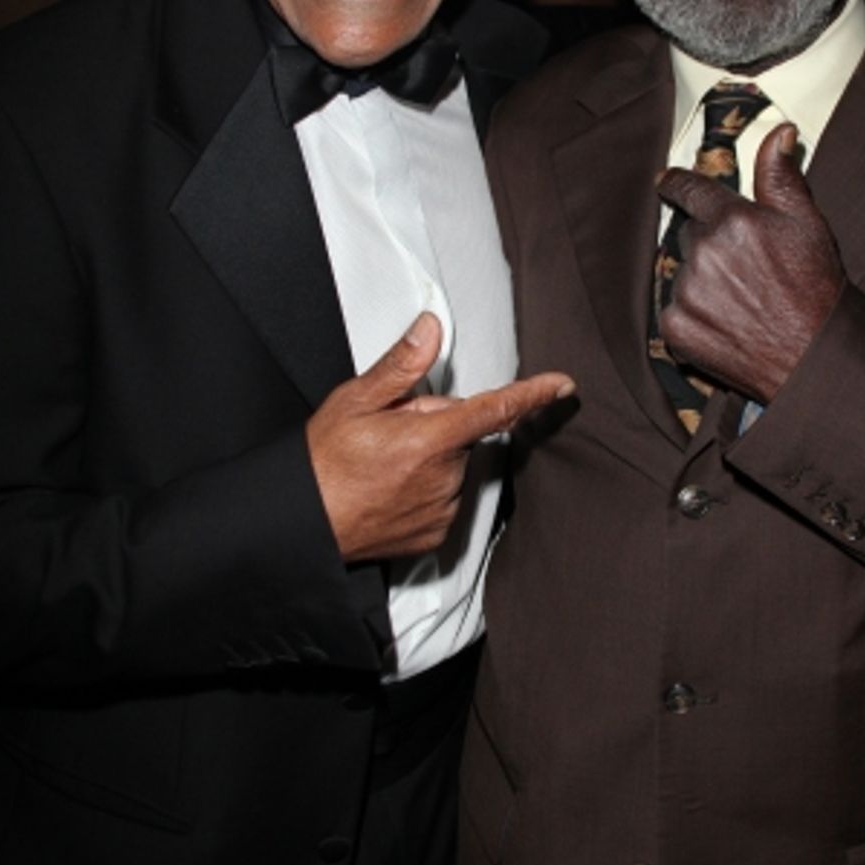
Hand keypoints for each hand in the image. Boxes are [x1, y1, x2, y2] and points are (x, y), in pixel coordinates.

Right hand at [307, 313, 574, 560]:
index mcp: (428, 440)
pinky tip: (389, 491)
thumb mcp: (354, 402)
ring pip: (452, 469)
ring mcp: (441, 511)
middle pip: (460, 436)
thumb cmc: (322, 464)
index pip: (494, 409)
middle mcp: (443, 478)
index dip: (532, 394)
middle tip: (389, 434)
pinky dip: (424, 491)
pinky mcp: (435, 536)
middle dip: (434, 427)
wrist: (302, 525)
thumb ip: (401, 366)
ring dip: (429, 461)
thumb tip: (431, 329)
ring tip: (383, 466)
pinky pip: (443, 501)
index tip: (562, 385)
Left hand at [657, 123, 843, 402]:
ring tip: (742, 301)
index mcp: (733, 220)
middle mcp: (704, 252)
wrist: (813, 357)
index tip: (664, 180)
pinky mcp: (676, 328)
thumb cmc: (816, 288)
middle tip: (746, 270)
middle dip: (711, 244)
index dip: (677, 184)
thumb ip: (782, 176)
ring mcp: (687, 292)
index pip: (692, 191)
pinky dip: (694, 315)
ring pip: (684, 272)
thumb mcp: (807, 223)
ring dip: (704, 280)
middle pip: (691, 235)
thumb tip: (779, 130)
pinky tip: (726, 323)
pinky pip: (675, 310)